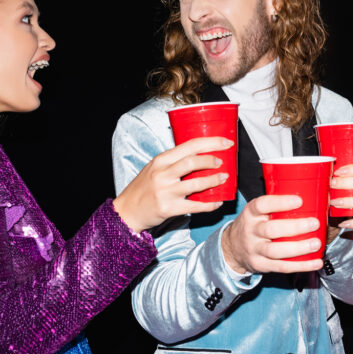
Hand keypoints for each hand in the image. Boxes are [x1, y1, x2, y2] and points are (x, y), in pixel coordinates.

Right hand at [113, 137, 230, 231]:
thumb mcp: (155, 168)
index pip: (189, 145)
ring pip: (195, 183)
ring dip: (213, 180)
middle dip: (212, 159)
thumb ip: (174, 161)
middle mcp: (163, 174)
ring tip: (224, 178)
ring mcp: (165, 191)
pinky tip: (218, 202)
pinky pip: (194, 206)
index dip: (211, 142)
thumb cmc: (143, 188)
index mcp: (161, 160)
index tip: (225, 142)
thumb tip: (203, 155)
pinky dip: (209, 204)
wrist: (126, 211)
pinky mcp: (169, 208)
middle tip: (223, 161)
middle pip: (192, 161)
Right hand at [221, 195, 325, 274]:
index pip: (262, 205)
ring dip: (298, 248)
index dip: (280, 203)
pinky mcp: (261, 265)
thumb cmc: (254, 224)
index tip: (299, 201)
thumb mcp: (257, 211)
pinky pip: (282, 267)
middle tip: (314, 223)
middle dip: (295, 227)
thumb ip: (277, 205)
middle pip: (271, 230)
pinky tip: (316, 262)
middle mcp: (251, 231)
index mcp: (251, 213)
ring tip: (316, 243)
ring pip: (276, 251)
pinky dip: (301, 266)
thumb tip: (311, 195)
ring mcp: (255, 250)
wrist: (232, 247)